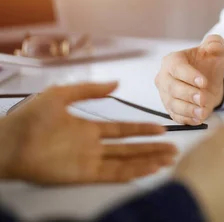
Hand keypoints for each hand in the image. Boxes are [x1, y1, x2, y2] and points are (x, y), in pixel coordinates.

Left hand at [0, 82, 177, 184]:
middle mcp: (93, 146)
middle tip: (174, 148)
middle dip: (152, 148)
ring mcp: (90, 161)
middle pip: (130, 148)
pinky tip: (149, 169)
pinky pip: (114, 173)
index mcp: (88, 128)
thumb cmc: (29, 118)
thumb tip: (116, 83)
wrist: (8, 141)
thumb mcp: (61, 95)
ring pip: (127, 161)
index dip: (143, 129)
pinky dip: (133, 172)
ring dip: (148, 160)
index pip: (123, 130)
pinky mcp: (84, 174)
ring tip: (169, 159)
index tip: (161, 127)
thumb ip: (90, 90)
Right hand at [155, 35, 223, 125]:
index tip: (204, 82)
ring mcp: (166, 95)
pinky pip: (176, 116)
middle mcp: (164, 77)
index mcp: (172, 60)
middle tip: (202, 98)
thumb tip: (213, 44)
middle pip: (173, 88)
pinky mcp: (171, 109)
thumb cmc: (208, 63)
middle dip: (188, 94)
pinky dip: (187, 119)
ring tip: (202, 112)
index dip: (190, 76)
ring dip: (188, 109)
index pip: (177, 68)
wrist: (209, 82)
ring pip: (173, 104)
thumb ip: (215, 43)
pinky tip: (198, 119)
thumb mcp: (215, 50)